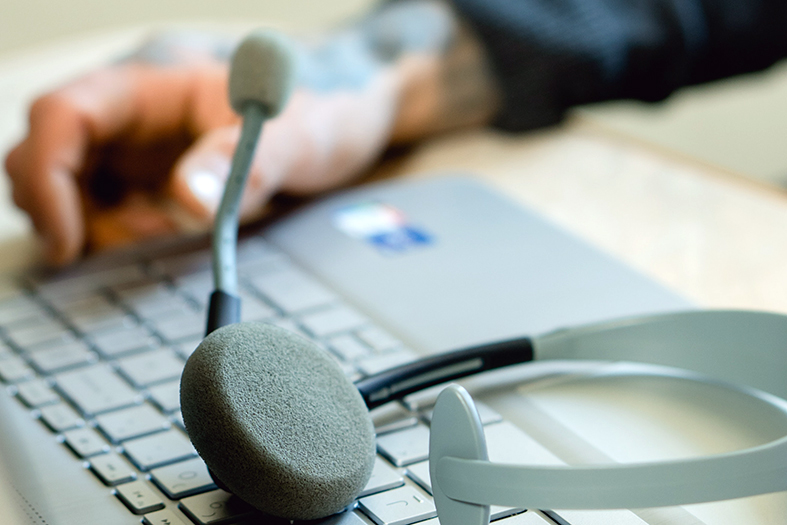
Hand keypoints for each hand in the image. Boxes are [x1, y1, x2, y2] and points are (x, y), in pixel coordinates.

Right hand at [4, 1, 497, 265]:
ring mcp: (133, 148)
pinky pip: (100, 212)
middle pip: (46, 156)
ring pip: (67, 191)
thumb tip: (189, 200)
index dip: (47, 175)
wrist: (341, 127)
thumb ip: (247, 162)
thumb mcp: (297, 137)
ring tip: (166, 235)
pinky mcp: (144, 179)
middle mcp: (130, 116)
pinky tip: (167, 236)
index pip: (62, 114)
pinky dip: (116, 236)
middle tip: (121, 247)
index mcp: (152, 87)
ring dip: (97, 229)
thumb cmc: (320, 117)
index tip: (69, 238)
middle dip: (64, 211)